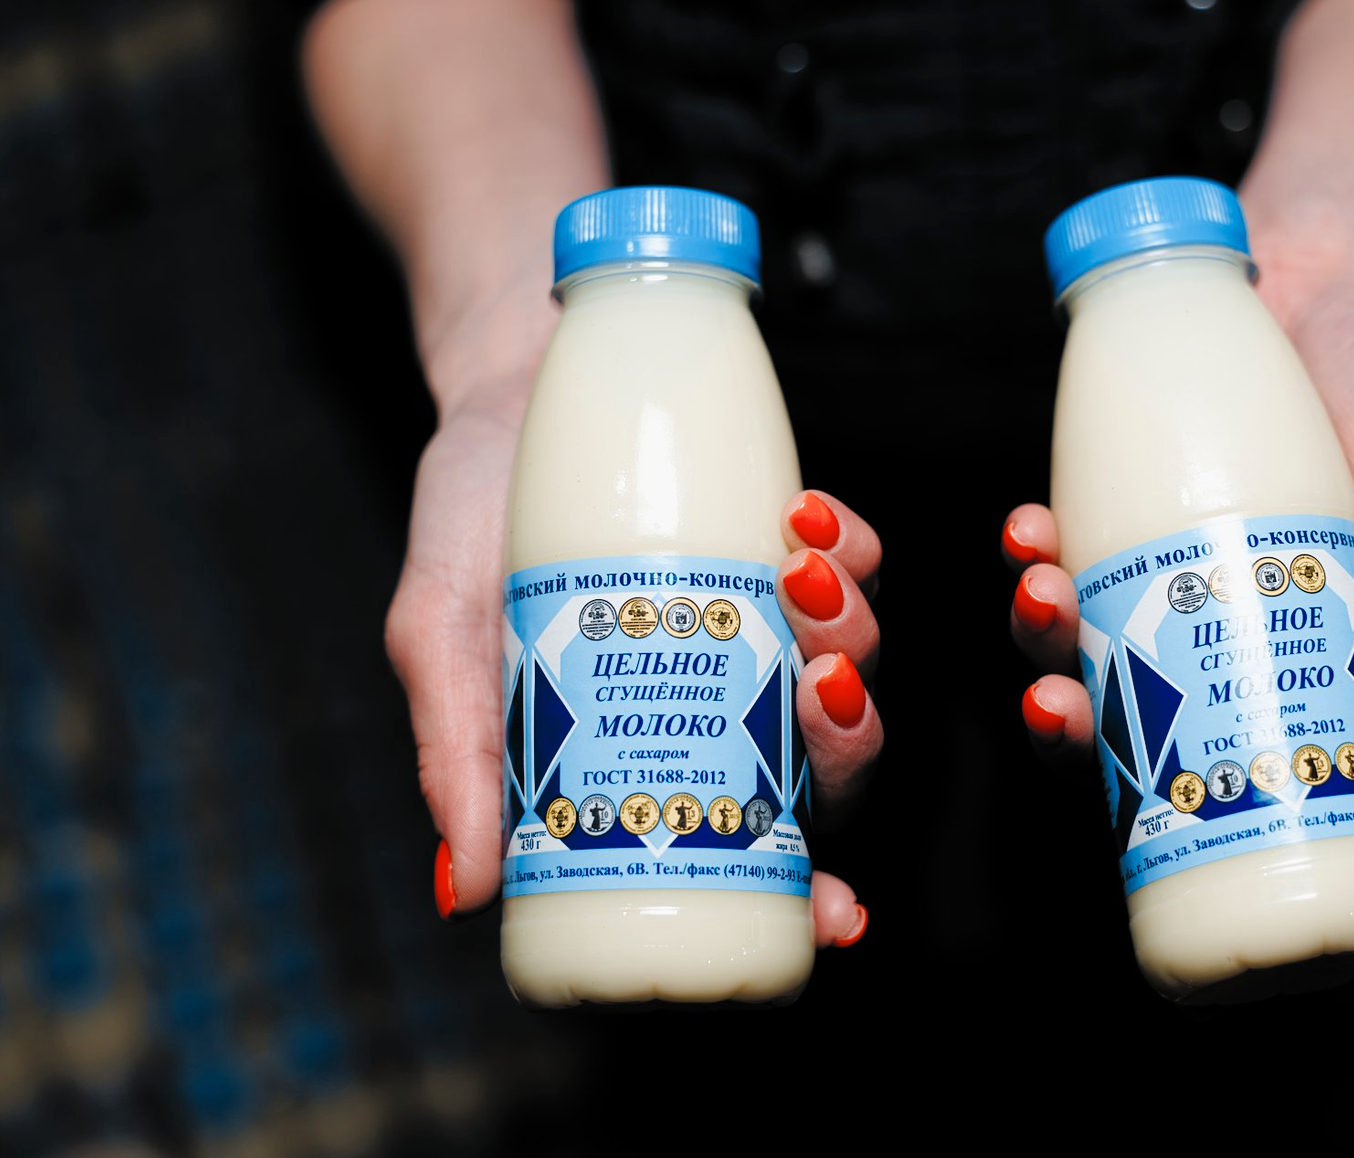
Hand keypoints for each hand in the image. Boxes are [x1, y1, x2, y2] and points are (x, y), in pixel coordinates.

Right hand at [386, 329, 881, 942]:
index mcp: (650, 749)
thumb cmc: (467, 528)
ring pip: (855, 661)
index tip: (835, 912)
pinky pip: (857, 561)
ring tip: (802, 582)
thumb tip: (466, 892)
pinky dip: (850, 550)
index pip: (746, 846)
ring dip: (853, 635)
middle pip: (827, 762)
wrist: (504, 395)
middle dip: (845, 740)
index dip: (803, 891)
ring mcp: (766, 622)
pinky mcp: (791, 540)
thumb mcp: (442, 638)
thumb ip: (459, 751)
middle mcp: (722, 698)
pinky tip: (806, 523)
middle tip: (814, 689)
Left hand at [1001, 225, 1353, 806]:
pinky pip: (1051, 534)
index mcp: (1277, 650)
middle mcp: (1199, 615)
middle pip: (1117, 700)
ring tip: (1046, 596)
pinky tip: (1030, 530)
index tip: (1144, 794)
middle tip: (1061, 705)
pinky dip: (1030, 543)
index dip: (1160, 787)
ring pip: (1069, 623)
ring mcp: (1144, 551)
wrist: (1337, 271)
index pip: (1208, 749)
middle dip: (1070, 718)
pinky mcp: (1102, 486)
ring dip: (1037, 630)